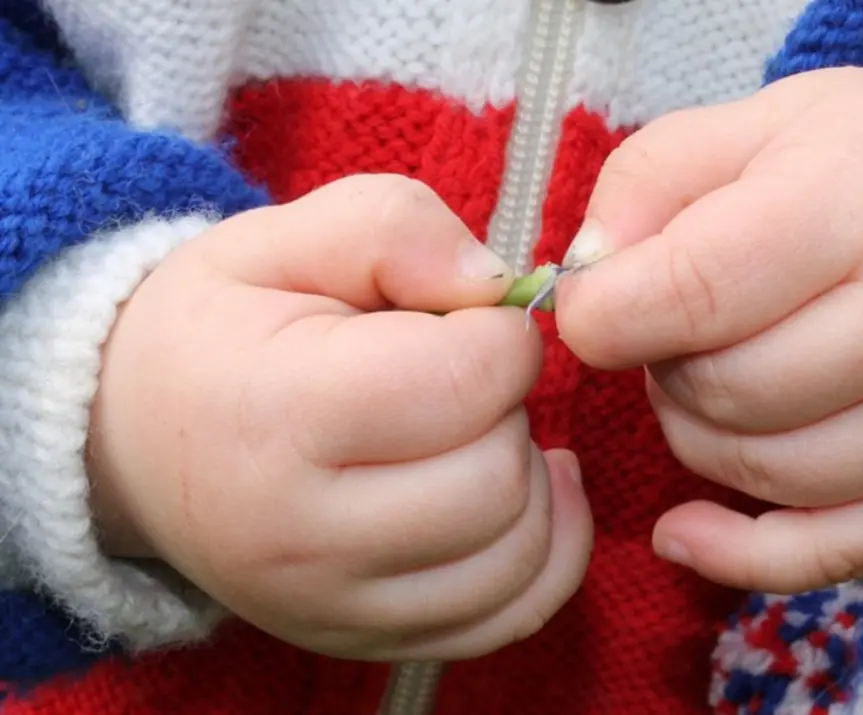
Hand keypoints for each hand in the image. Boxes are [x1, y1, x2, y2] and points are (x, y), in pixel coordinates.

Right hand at [86, 175, 592, 659]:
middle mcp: (300, 538)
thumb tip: (504, 287)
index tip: (465, 323)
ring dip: (528, 479)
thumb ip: (395, 229)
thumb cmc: (222, 328)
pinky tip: (523, 493)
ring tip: (474, 434)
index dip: (499, 335)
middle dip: (508, 409)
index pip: (463, 381)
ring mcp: (333, 606)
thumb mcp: (281, 239)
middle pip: (497, 477)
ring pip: (519, 552)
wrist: (133, 440)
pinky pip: (513, 614)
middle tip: (457, 380)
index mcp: (275, 415)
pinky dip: (547, 549)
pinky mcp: (366, 641)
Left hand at [556, 68, 862, 594]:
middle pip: (725, 392)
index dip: (607, 314)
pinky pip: (829, 557)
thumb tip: (584, 284)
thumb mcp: (760, 123)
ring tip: (720, 372)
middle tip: (682, 327)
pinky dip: (738, 554)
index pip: (696, 290)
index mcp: (860, 204)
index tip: (591, 308)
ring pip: (762, 472)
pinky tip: (683, 530)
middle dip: (666, 367)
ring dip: (699, 433)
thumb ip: (650, 182)